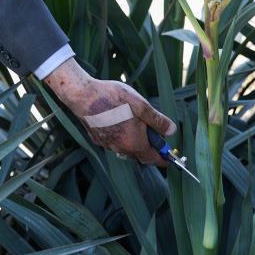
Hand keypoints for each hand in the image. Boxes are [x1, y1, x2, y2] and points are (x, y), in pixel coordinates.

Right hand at [42, 59, 175, 165]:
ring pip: (126, 148)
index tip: (170, 158)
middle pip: (140, 153)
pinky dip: (121, 136)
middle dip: (149, 146)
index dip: (163, 158)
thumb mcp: (140, 105)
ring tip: (135, 120)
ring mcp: (107, 145)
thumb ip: (157, 120)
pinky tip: (118, 120)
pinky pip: (114, 142)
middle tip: (154, 132)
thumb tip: (172, 130)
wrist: (82, 95)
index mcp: (134, 143)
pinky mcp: (98, 139)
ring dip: (134, 140)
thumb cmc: (112, 97)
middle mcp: (120, 148)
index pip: (153, 159)